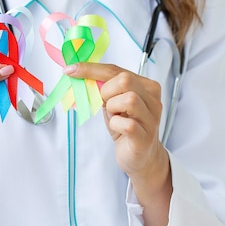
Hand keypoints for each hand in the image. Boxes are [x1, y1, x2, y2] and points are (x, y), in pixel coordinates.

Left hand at [64, 63, 164, 178]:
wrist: (138, 156)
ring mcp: (151, 118)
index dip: (92, 69)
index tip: (72, 70)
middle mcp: (152, 100)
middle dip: (106, 91)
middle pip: (125, 80)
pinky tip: (118, 129)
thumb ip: (103, 89)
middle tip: (105, 104)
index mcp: (146, 87)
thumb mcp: (113, 104)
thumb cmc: (125, 128)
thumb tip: (79, 75)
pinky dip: (115, 124)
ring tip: (114, 117)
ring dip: (112, 108)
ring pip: (129, 99)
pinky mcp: (144, 137)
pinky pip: (127, 124)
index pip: (116, 70)